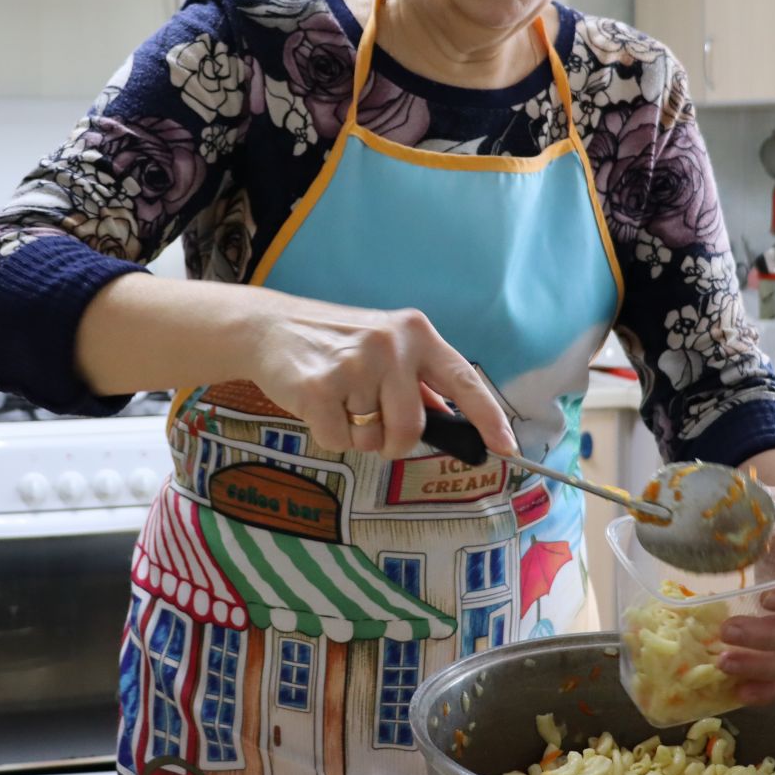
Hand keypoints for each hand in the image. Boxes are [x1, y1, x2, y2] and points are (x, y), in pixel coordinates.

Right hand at [246, 295, 516, 460]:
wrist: (268, 326)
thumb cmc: (332, 341)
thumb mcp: (383, 345)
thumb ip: (417, 379)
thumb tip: (452, 416)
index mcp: (416, 332)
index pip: (464, 380)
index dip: (488, 418)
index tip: (506, 447)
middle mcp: (391, 345)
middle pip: (412, 428)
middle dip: (392, 441)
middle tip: (369, 421)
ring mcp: (355, 365)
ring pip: (372, 439)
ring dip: (355, 433)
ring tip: (338, 399)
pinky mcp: (320, 388)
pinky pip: (339, 440)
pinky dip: (327, 433)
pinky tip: (316, 402)